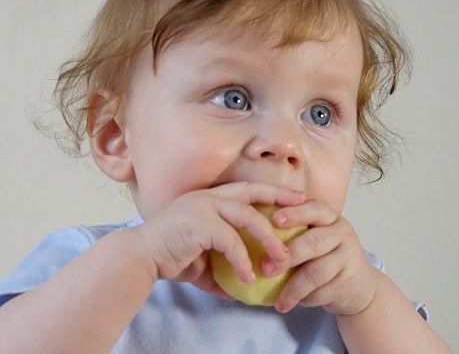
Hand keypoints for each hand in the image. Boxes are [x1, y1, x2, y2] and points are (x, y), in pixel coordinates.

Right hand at [131, 182, 303, 297]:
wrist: (139, 258)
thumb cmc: (170, 256)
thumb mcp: (204, 260)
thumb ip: (224, 265)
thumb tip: (245, 285)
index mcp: (210, 199)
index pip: (247, 190)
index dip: (272, 192)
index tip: (295, 198)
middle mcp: (208, 197)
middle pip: (252, 192)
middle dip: (280, 198)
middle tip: (304, 207)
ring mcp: (203, 207)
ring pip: (247, 217)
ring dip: (268, 238)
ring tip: (282, 259)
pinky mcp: (198, 224)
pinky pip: (230, 241)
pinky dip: (243, 260)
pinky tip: (250, 277)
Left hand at [269, 200, 377, 314]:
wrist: (359, 286)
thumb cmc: (326, 257)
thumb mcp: (315, 238)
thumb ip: (294, 233)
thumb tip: (253, 235)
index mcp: (330, 218)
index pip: (314, 209)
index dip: (295, 213)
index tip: (274, 220)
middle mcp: (342, 234)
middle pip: (313, 242)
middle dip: (287, 256)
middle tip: (265, 269)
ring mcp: (349, 257)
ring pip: (316, 272)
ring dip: (293, 288)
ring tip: (279, 301)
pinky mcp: (350, 282)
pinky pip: (322, 291)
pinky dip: (305, 299)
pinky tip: (295, 303)